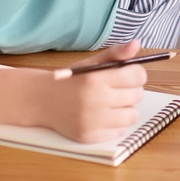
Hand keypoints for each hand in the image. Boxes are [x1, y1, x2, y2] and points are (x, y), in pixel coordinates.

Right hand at [34, 39, 148, 142]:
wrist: (42, 101)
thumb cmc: (72, 80)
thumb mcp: (92, 62)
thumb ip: (116, 53)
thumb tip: (136, 43)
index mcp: (96, 79)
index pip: (138, 76)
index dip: (136, 74)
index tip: (128, 75)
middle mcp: (95, 101)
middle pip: (137, 96)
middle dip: (131, 90)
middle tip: (116, 89)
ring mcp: (92, 122)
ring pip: (132, 116)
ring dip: (126, 109)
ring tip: (111, 103)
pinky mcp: (89, 137)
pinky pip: (120, 131)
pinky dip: (115, 124)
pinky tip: (102, 116)